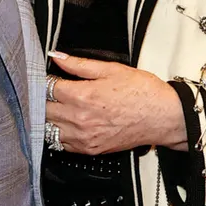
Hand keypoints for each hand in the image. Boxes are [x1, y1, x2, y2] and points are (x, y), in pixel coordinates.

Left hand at [47, 51, 187, 153]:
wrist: (163, 117)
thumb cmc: (143, 93)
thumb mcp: (111, 69)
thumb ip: (79, 64)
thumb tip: (57, 57)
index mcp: (82, 96)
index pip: (47, 87)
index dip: (44, 79)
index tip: (46, 76)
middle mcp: (79, 119)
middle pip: (43, 109)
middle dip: (41, 98)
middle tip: (45, 91)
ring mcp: (84, 137)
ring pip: (48, 129)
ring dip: (46, 118)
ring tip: (52, 108)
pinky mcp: (90, 149)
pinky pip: (61, 144)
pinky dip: (57, 133)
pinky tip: (62, 124)